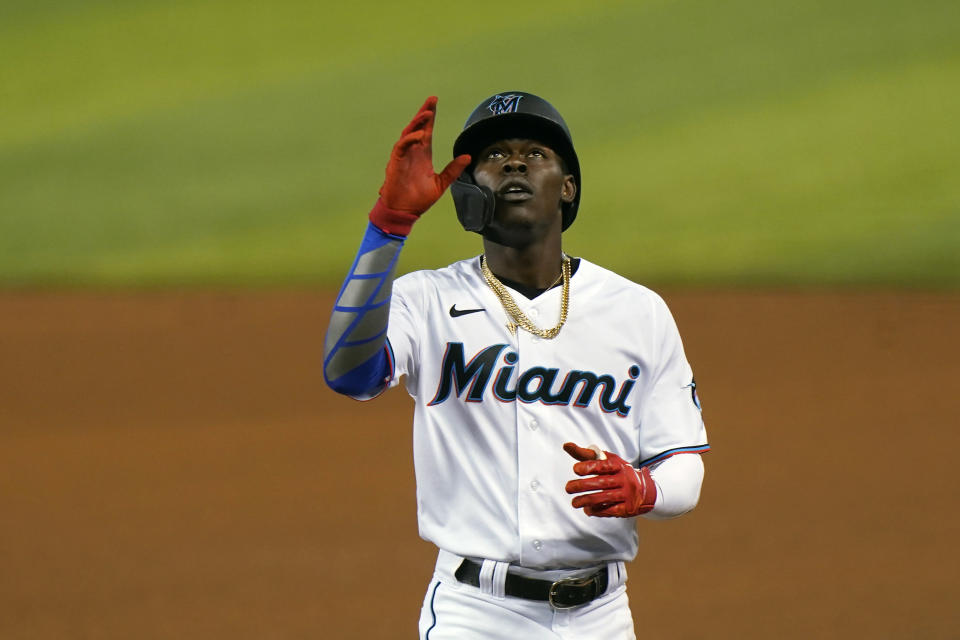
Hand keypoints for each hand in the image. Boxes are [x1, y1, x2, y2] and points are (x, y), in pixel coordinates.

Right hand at [372, 96, 470, 233]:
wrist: (404, 212)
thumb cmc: (418, 199)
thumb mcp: (441, 183)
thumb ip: (453, 170)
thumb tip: (467, 157)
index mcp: (423, 155)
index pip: (427, 131)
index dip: (430, 117)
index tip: (434, 103)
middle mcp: (413, 152)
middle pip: (417, 127)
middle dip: (424, 113)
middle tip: (432, 100)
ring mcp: (403, 156)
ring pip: (409, 133)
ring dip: (417, 122)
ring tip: (426, 113)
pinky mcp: (396, 162)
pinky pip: (401, 146)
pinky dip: (409, 139)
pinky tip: (419, 135)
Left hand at [563, 442, 656, 517]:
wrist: (647, 490)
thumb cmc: (620, 472)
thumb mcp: (607, 460)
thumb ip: (586, 455)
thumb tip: (566, 445)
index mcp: (618, 466)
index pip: (603, 465)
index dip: (589, 467)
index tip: (576, 469)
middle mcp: (624, 479)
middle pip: (602, 483)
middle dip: (582, 486)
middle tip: (568, 488)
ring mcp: (627, 494)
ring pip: (604, 498)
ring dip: (586, 501)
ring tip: (574, 503)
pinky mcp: (628, 508)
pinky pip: (610, 510)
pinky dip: (597, 511)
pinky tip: (587, 510)